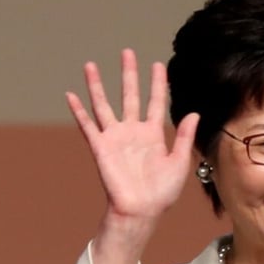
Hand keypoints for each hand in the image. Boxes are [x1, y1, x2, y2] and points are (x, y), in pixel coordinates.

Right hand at [67, 48, 199, 222]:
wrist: (141, 211)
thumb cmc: (162, 193)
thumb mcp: (180, 162)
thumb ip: (185, 137)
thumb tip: (193, 113)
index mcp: (154, 135)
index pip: (156, 102)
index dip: (157, 84)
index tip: (158, 65)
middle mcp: (133, 132)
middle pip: (129, 96)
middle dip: (129, 75)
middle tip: (127, 52)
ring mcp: (115, 138)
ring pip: (104, 105)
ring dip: (96, 86)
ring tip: (90, 65)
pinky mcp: (101, 148)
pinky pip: (87, 126)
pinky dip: (78, 111)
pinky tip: (70, 95)